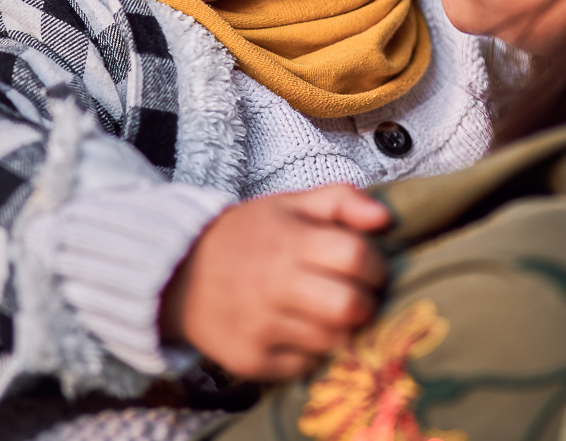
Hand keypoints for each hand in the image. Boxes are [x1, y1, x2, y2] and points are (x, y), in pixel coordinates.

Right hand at [159, 183, 390, 379]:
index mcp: (289, 241)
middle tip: (358, 295)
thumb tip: (385, 218)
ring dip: (341, 328)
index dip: (375, 264)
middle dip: (366, 303)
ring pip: (332, 341)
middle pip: (350, 307)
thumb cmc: (247, 235)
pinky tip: (299, 328)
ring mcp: (261, 327)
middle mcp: (274, 285)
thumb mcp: (289, 204)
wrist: (180, 273)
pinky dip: (311, 350)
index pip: (355, 256)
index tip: (371, 268)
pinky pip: (305, 365)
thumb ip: (341, 200)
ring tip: (327, 310)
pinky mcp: (252, 361)